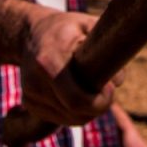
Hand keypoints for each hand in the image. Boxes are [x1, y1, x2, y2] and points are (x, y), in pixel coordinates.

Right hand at [19, 10, 116, 125]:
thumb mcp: (89, 26)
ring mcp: (30, 96)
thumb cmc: (66, 28)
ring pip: (69, 120)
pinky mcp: (29, 104)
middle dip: (97, 107)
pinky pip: (60, 118)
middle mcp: (35, 82)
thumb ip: (107, 49)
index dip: (99, 101)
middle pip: (75, 113)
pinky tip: (77, 92)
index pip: (76, 99)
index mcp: (48, 61)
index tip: (110, 88)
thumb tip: (117, 80)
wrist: (30, 33)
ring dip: (87, 111)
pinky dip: (74, 112)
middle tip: (107, 91)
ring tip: (93, 88)